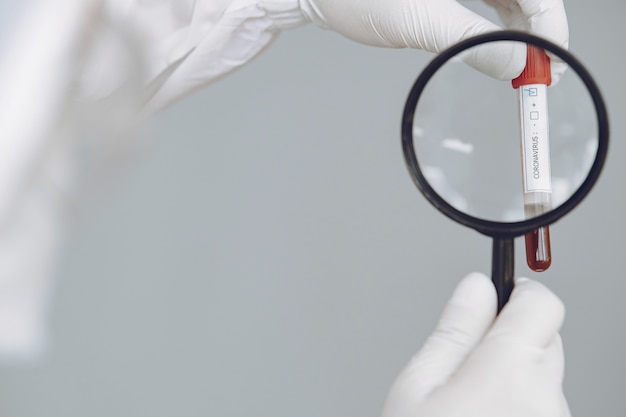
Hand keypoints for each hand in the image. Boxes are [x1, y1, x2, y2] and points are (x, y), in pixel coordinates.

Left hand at [298, 0, 568, 80]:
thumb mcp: (417, 22)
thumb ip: (472, 41)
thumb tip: (516, 64)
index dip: (549, 24)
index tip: (550, 63)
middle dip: (537, 29)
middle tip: (541, 72)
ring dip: (521, 26)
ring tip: (523, 64)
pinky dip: (498, 19)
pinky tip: (502, 42)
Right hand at [382, 273, 570, 416]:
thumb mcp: (417, 386)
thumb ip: (452, 331)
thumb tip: (474, 287)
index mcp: (509, 372)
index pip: (541, 303)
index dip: (517, 291)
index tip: (496, 295)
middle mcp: (544, 398)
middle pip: (543, 337)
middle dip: (508, 337)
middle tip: (466, 360)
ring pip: (541, 373)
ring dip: (513, 373)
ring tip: (471, 400)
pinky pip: (542, 403)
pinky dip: (518, 401)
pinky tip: (485, 415)